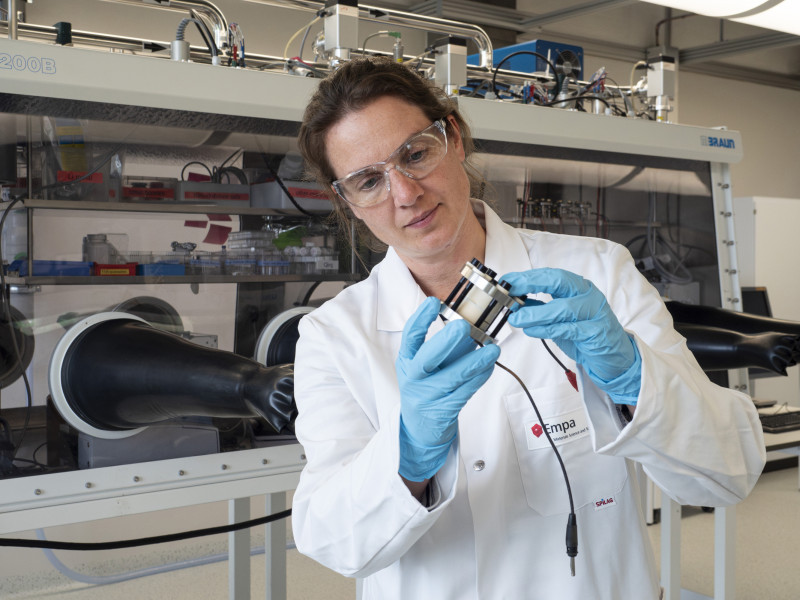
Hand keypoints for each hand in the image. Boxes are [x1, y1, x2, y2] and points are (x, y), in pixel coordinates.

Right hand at [397, 297, 500, 480]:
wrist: (420, 425)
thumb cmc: (425, 386)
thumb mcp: (425, 365)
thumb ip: (444, 347)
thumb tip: (469, 328)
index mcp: (407, 360)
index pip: (410, 336)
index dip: (421, 319)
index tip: (434, 303)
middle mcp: (414, 377)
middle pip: (427, 358)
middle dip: (445, 341)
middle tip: (463, 326)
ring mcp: (428, 395)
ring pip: (453, 377)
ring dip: (475, 362)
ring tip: (492, 349)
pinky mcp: (444, 410)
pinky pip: (466, 391)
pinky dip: (480, 377)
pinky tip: (489, 366)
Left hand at [501, 268, 640, 402]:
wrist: (613, 357)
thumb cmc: (585, 335)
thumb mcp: (558, 319)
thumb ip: (539, 309)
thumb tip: (514, 303)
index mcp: (578, 288)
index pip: (552, 275)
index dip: (529, 277)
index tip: (508, 280)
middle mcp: (588, 295)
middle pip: (560, 282)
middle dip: (532, 284)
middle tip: (510, 290)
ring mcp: (595, 312)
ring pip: (563, 307)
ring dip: (535, 313)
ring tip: (515, 318)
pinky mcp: (597, 332)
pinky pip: (569, 329)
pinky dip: (547, 329)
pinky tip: (531, 330)